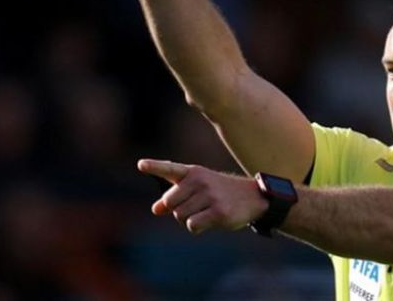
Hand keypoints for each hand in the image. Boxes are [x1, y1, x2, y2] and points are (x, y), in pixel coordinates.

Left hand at [137, 159, 268, 233]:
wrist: (253, 197)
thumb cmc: (220, 192)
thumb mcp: (198, 188)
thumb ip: (175, 195)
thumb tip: (155, 209)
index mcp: (193, 172)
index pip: (170, 169)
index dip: (154, 167)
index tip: (140, 164)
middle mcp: (200, 181)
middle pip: (170, 203)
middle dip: (177, 210)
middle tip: (196, 207)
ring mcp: (210, 196)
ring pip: (180, 216)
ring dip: (189, 220)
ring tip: (206, 212)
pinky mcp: (218, 211)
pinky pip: (192, 225)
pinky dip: (197, 227)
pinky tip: (211, 220)